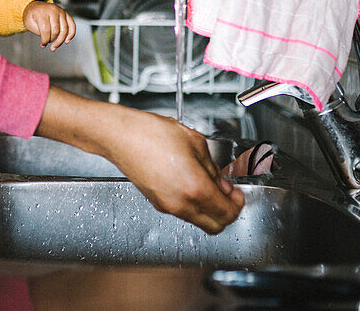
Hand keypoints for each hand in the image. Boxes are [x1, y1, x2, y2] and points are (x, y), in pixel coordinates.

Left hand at [23, 1, 75, 50]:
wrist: (36, 6)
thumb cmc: (32, 15)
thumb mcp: (29, 23)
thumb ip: (39, 31)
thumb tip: (48, 39)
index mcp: (42, 13)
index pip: (46, 30)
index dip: (45, 40)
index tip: (43, 45)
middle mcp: (53, 10)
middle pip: (56, 31)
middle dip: (52, 40)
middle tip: (48, 44)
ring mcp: (61, 12)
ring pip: (65, 30)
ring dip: (60, 40)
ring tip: (55, 46)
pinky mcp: (66, 14)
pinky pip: (72, 25)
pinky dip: (71, 34)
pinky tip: (67, 40)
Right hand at [36, 87, 243, 233]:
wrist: (120, 135)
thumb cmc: (150, 133)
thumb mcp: (195, 141)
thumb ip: (212, 165)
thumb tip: (219, 179)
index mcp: (194, 188)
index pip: (227, 212)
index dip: (238, 203)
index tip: (238, 193)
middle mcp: (181, 204)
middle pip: (215, 226)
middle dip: (227, 212)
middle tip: (228, 194)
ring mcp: (167, 206)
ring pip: (199, 220)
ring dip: (210, 208)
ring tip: (208, 184)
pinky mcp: (156, 202)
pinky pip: (183, 211)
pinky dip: (193, 203)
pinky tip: (191, 182)